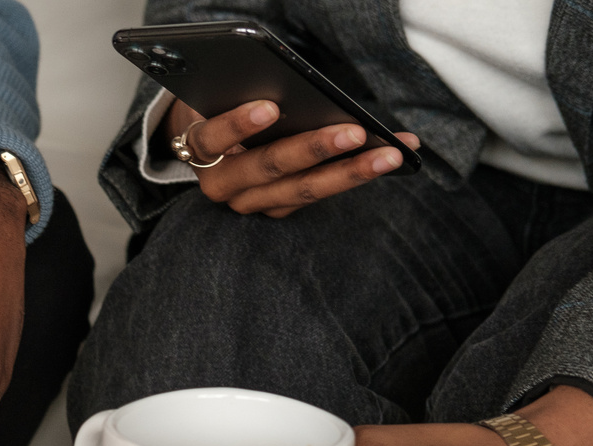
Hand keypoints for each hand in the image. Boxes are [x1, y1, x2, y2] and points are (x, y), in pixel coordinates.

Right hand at [161, 98, 419, 217]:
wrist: (211, 145)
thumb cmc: (223, 106)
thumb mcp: (223, 97)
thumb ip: (241, 94)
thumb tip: (286, 90)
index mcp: (198, 150)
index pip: (212, 138)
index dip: (238, 125)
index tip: (270, 106)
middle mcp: (221, 185)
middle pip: (267, 169)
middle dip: (313, 149)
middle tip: (355, 132)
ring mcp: (251, 202)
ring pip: (300, 191)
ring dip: (349, 172)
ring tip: (390, 153)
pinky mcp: (277, 209)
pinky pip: (319, 195)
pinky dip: (357, 174)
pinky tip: (394, 154)